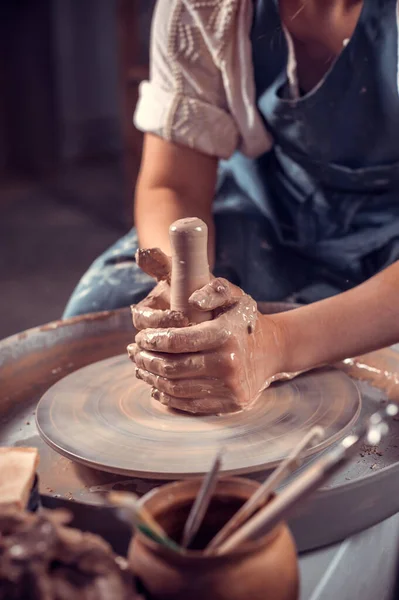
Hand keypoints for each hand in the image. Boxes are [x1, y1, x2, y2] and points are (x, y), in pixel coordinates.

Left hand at [129, 250, 285, 413]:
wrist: (274, 350)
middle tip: (133, 353)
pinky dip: (167, 397)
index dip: (151, 340)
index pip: (176, 340)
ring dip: (151, 378)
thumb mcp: (234, 295)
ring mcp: (229, 387)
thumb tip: (193, 300)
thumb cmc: (245, 320)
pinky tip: (156, 386)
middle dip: (146, 359)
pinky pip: (189, 404)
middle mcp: (228, 363)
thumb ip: (213, 290)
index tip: (139, 337)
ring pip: (176, 387)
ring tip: (140, 368)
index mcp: (225, 334)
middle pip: (172, 366)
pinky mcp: (229, 404)